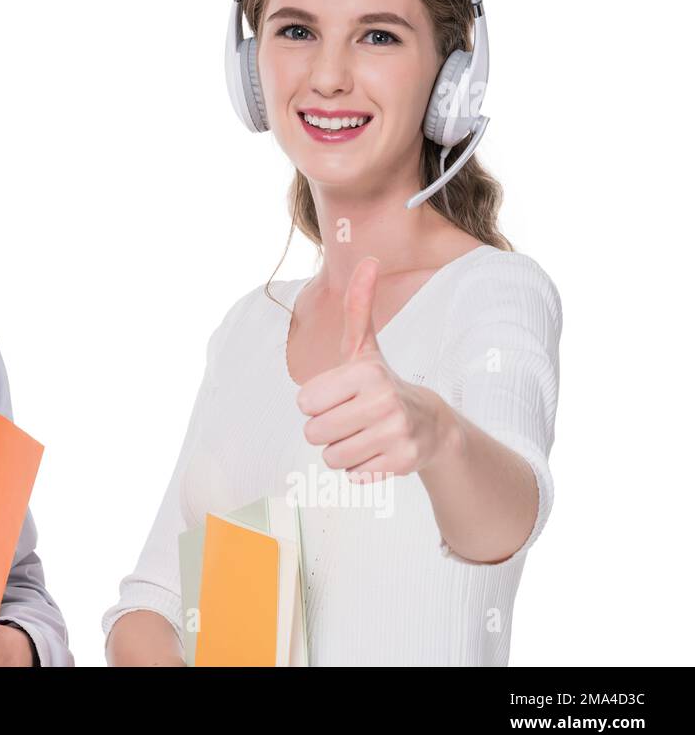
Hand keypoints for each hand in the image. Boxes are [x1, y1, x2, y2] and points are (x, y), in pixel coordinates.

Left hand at [295, 256, 456, 482]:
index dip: (315, 403)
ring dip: (341, 450)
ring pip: (331, 457)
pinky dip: (360, 468)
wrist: (430, 423)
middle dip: (326, 429)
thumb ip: (359, 306)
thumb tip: (368, 259)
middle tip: (351, 418)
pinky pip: (353, 475)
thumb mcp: (365, 347)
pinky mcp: (402, 464)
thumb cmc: (380, 382)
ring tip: (363, 434)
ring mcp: (395, 434)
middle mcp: (383, 401)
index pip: (304, 403)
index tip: (339, 396)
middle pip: (314, 432)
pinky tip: (378, 451)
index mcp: (365, 372)